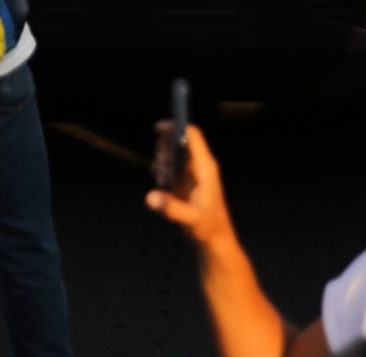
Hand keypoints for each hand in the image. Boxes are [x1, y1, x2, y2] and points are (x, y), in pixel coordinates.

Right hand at [143, 120, 233, 245]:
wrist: (214, 238)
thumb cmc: (208, 227)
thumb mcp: (190, 218)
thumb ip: (171, 208)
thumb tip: (151, 197)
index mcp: (205, 167)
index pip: (192, 136)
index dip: (176, 127)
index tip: (158, 128)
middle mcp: (200, 166)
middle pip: (178, 142)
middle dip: (164, 152)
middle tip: (162, 171)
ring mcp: (193, 172)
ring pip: (173, 154)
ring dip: (163, 163)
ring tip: (165, 182)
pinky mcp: (187, 180)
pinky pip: (171, 166)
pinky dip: (163, 172)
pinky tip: (165, 187)